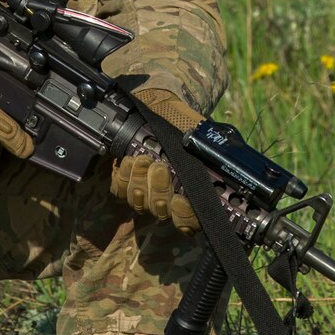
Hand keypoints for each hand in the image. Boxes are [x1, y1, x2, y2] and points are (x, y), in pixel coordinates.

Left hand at [113, 88, 204, 231]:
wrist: (163, 113)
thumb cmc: (186, 128)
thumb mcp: (202, 137)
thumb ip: (206, 150)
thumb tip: (213, 155)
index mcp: (192, 194)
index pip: (190, 221)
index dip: (183, 215)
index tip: (179, 200)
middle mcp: (169, 200)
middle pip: (161, 211)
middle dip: (158, 189)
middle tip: (159, 167)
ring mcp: (146, 195)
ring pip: (140, 203)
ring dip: (139, 182)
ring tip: (141, 161)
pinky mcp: (126, 186)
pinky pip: (121, 192)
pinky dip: (123, 179)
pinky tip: (128, 162)